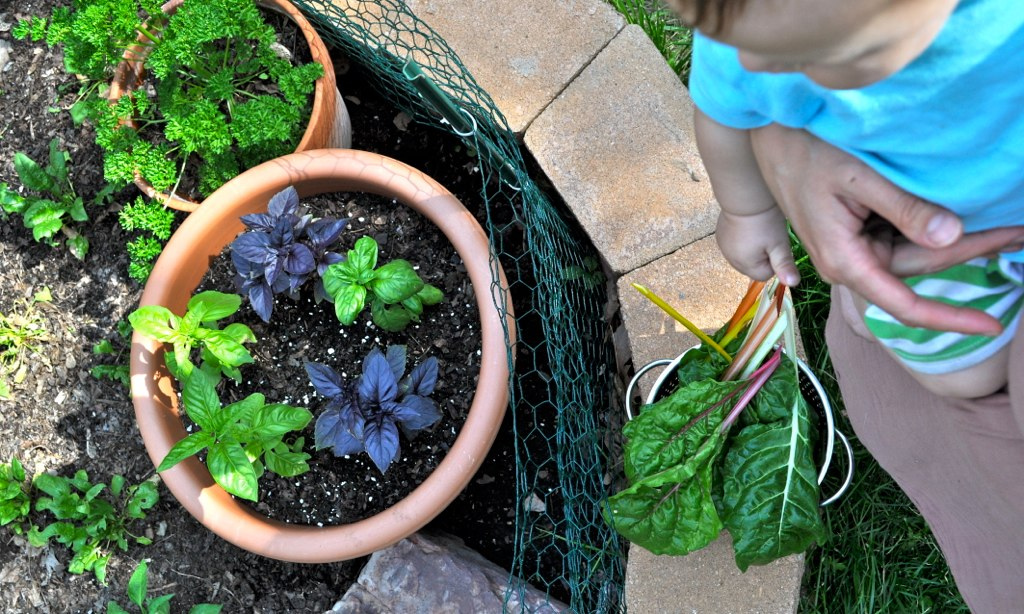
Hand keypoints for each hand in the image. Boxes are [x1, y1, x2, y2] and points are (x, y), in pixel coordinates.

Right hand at [715, 207, 799, 284]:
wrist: (745, 197)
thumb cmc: (765, 222)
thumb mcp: (779, 244)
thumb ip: (784, 266)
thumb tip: (793, 283)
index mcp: (745, 265)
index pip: (765, 275)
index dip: (774, 262)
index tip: (775, 245)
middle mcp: (731, 260)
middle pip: (753, 267)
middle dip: (762, 256)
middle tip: (768, 237)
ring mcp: (724, 248)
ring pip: (744, 256)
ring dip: (752, 249)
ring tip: (758, 231)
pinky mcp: (720, 236)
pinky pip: (735, 246)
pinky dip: (742, 240)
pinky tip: (747, 227)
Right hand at [749, 123, 1023, 334]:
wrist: (768, 139)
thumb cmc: (806, 151)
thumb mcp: (859, 176)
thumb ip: (905, 208)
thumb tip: (952, 236)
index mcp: (843, 260)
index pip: (903, 304)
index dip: (949, 319)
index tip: (990, 327)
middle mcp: (848, 264)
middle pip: (919, 272)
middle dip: (971, 255)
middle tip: (1021, 233)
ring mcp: (852, 251)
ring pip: (914, 257)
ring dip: (957, 244)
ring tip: (1007, 226)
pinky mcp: (857, 235)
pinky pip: (902, 241)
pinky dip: (933, 233)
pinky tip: (965, 218)